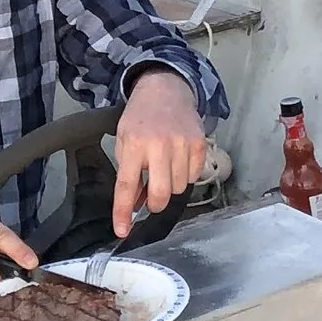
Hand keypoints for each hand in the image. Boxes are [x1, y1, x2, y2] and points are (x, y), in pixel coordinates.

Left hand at [111, 72, 208, 237]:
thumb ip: (128, 172)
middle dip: (154, 204)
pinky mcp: (199, 144)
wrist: (165, 89)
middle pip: (160, 194)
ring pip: (178, 188)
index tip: (122, 231)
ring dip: (170, 186)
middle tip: (150, 199)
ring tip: (164, 167)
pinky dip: (185, 175)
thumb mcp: (124, 140)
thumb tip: (136, 205)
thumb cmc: (140, 118)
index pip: (127, 186)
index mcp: (134, 144)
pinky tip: (177, 160)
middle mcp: (158, 145)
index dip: (123, 212)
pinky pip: (193, 176)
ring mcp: (181, 144)